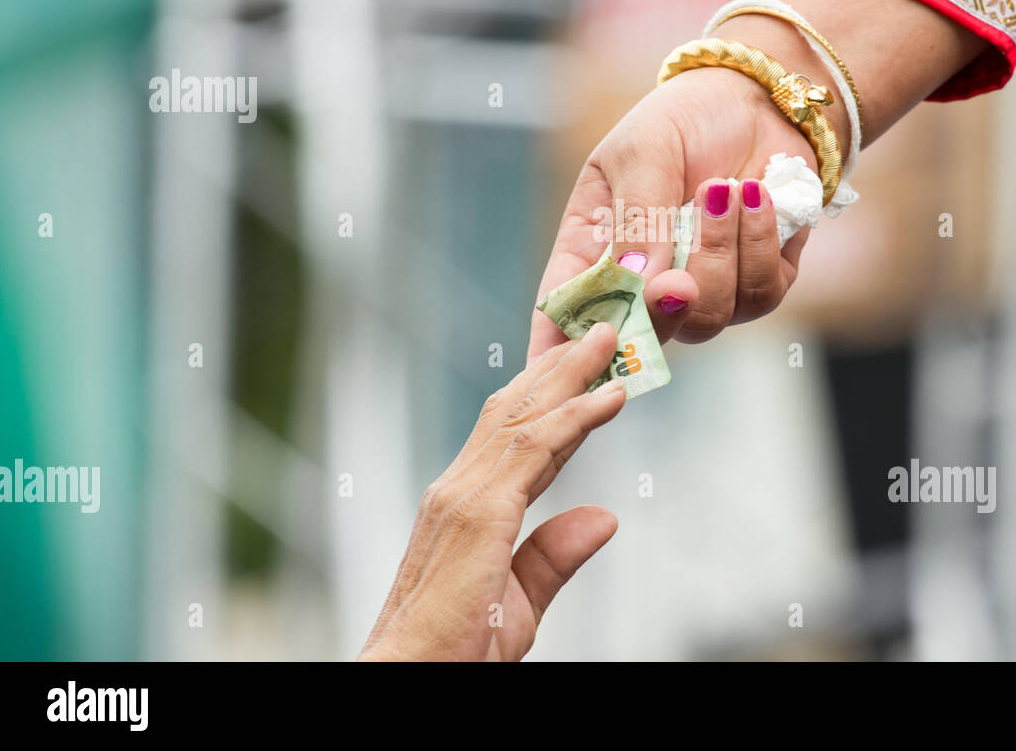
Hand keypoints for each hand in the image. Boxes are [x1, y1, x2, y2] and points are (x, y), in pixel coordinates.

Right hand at [360, 323, 624, 660]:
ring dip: (571, 376)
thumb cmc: (449, 655)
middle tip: (601, 332)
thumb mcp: (517, 602)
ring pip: (526, 419)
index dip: (553, 399)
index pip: (516, 438)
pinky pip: (536, 451)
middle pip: (517, 412)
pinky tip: (607, 398)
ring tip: (609, 343)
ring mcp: (463, 498)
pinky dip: (575, 418)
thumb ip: (553, 558)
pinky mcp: (477, 515)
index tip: (585, 369)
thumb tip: (600, 519)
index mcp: (464, 507)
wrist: (406, 683)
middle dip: (560, 369)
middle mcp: (457, 491)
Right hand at [527, 65, 814, 362]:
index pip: (566, 318)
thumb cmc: (680, 120)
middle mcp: (646, 284)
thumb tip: (640, 285)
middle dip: (665, 305)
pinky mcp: (759, 282)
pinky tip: (758, 195)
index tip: (563, 365)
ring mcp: (705, 290)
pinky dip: (761, 243)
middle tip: (677, 268)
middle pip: (648, 337)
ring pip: (709, 316)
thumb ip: (638, 218)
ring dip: (720, 251)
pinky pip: (763, 293)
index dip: (561, 352)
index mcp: (593, 253)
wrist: (755, 98)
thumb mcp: (641, 153)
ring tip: (725, 187)